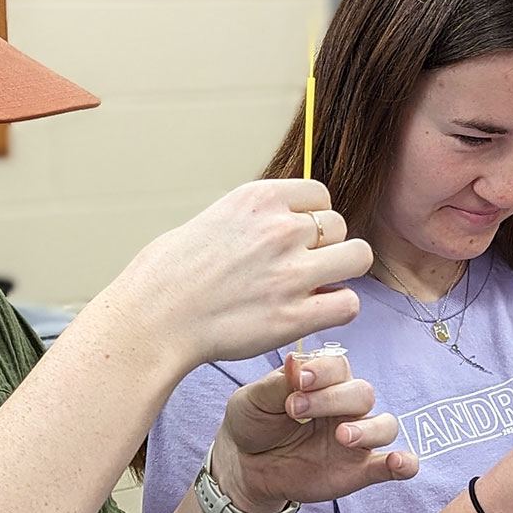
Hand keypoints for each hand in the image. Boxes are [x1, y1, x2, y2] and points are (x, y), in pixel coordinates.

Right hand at [107, 180, 372, 364]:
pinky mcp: (295, 316)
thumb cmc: (169, 274)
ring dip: (340, 274)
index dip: (311, 219)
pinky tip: (313, 314)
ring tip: (314, 288)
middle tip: (299, 268)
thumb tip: (281, 223)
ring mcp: (292, 272)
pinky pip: (349, 304)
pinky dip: (336, 310)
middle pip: (339, 225)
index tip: (294, 239)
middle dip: (325, 247)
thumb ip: (255, 219)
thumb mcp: (212, 219)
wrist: (154, 319)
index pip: (320, 194)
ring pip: (358, 258)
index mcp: (259, 199)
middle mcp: (281, 229)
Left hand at [212, 353, 418, 512]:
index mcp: (322, 382)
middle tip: (295, 410)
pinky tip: (399, 464)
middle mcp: (345, 406)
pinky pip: (391, 465)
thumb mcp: (253, 400)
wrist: (245, 466)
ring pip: (384, 424)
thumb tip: (296, 362)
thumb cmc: (252, 423)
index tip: (297, 381)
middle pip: (362, 393)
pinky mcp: (359, 469)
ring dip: (369, 429)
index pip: (338, 367)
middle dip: (333, 399)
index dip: (322, 372)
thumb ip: (278, 384)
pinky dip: (403, 463)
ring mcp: (356, 438)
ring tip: (342, 437)